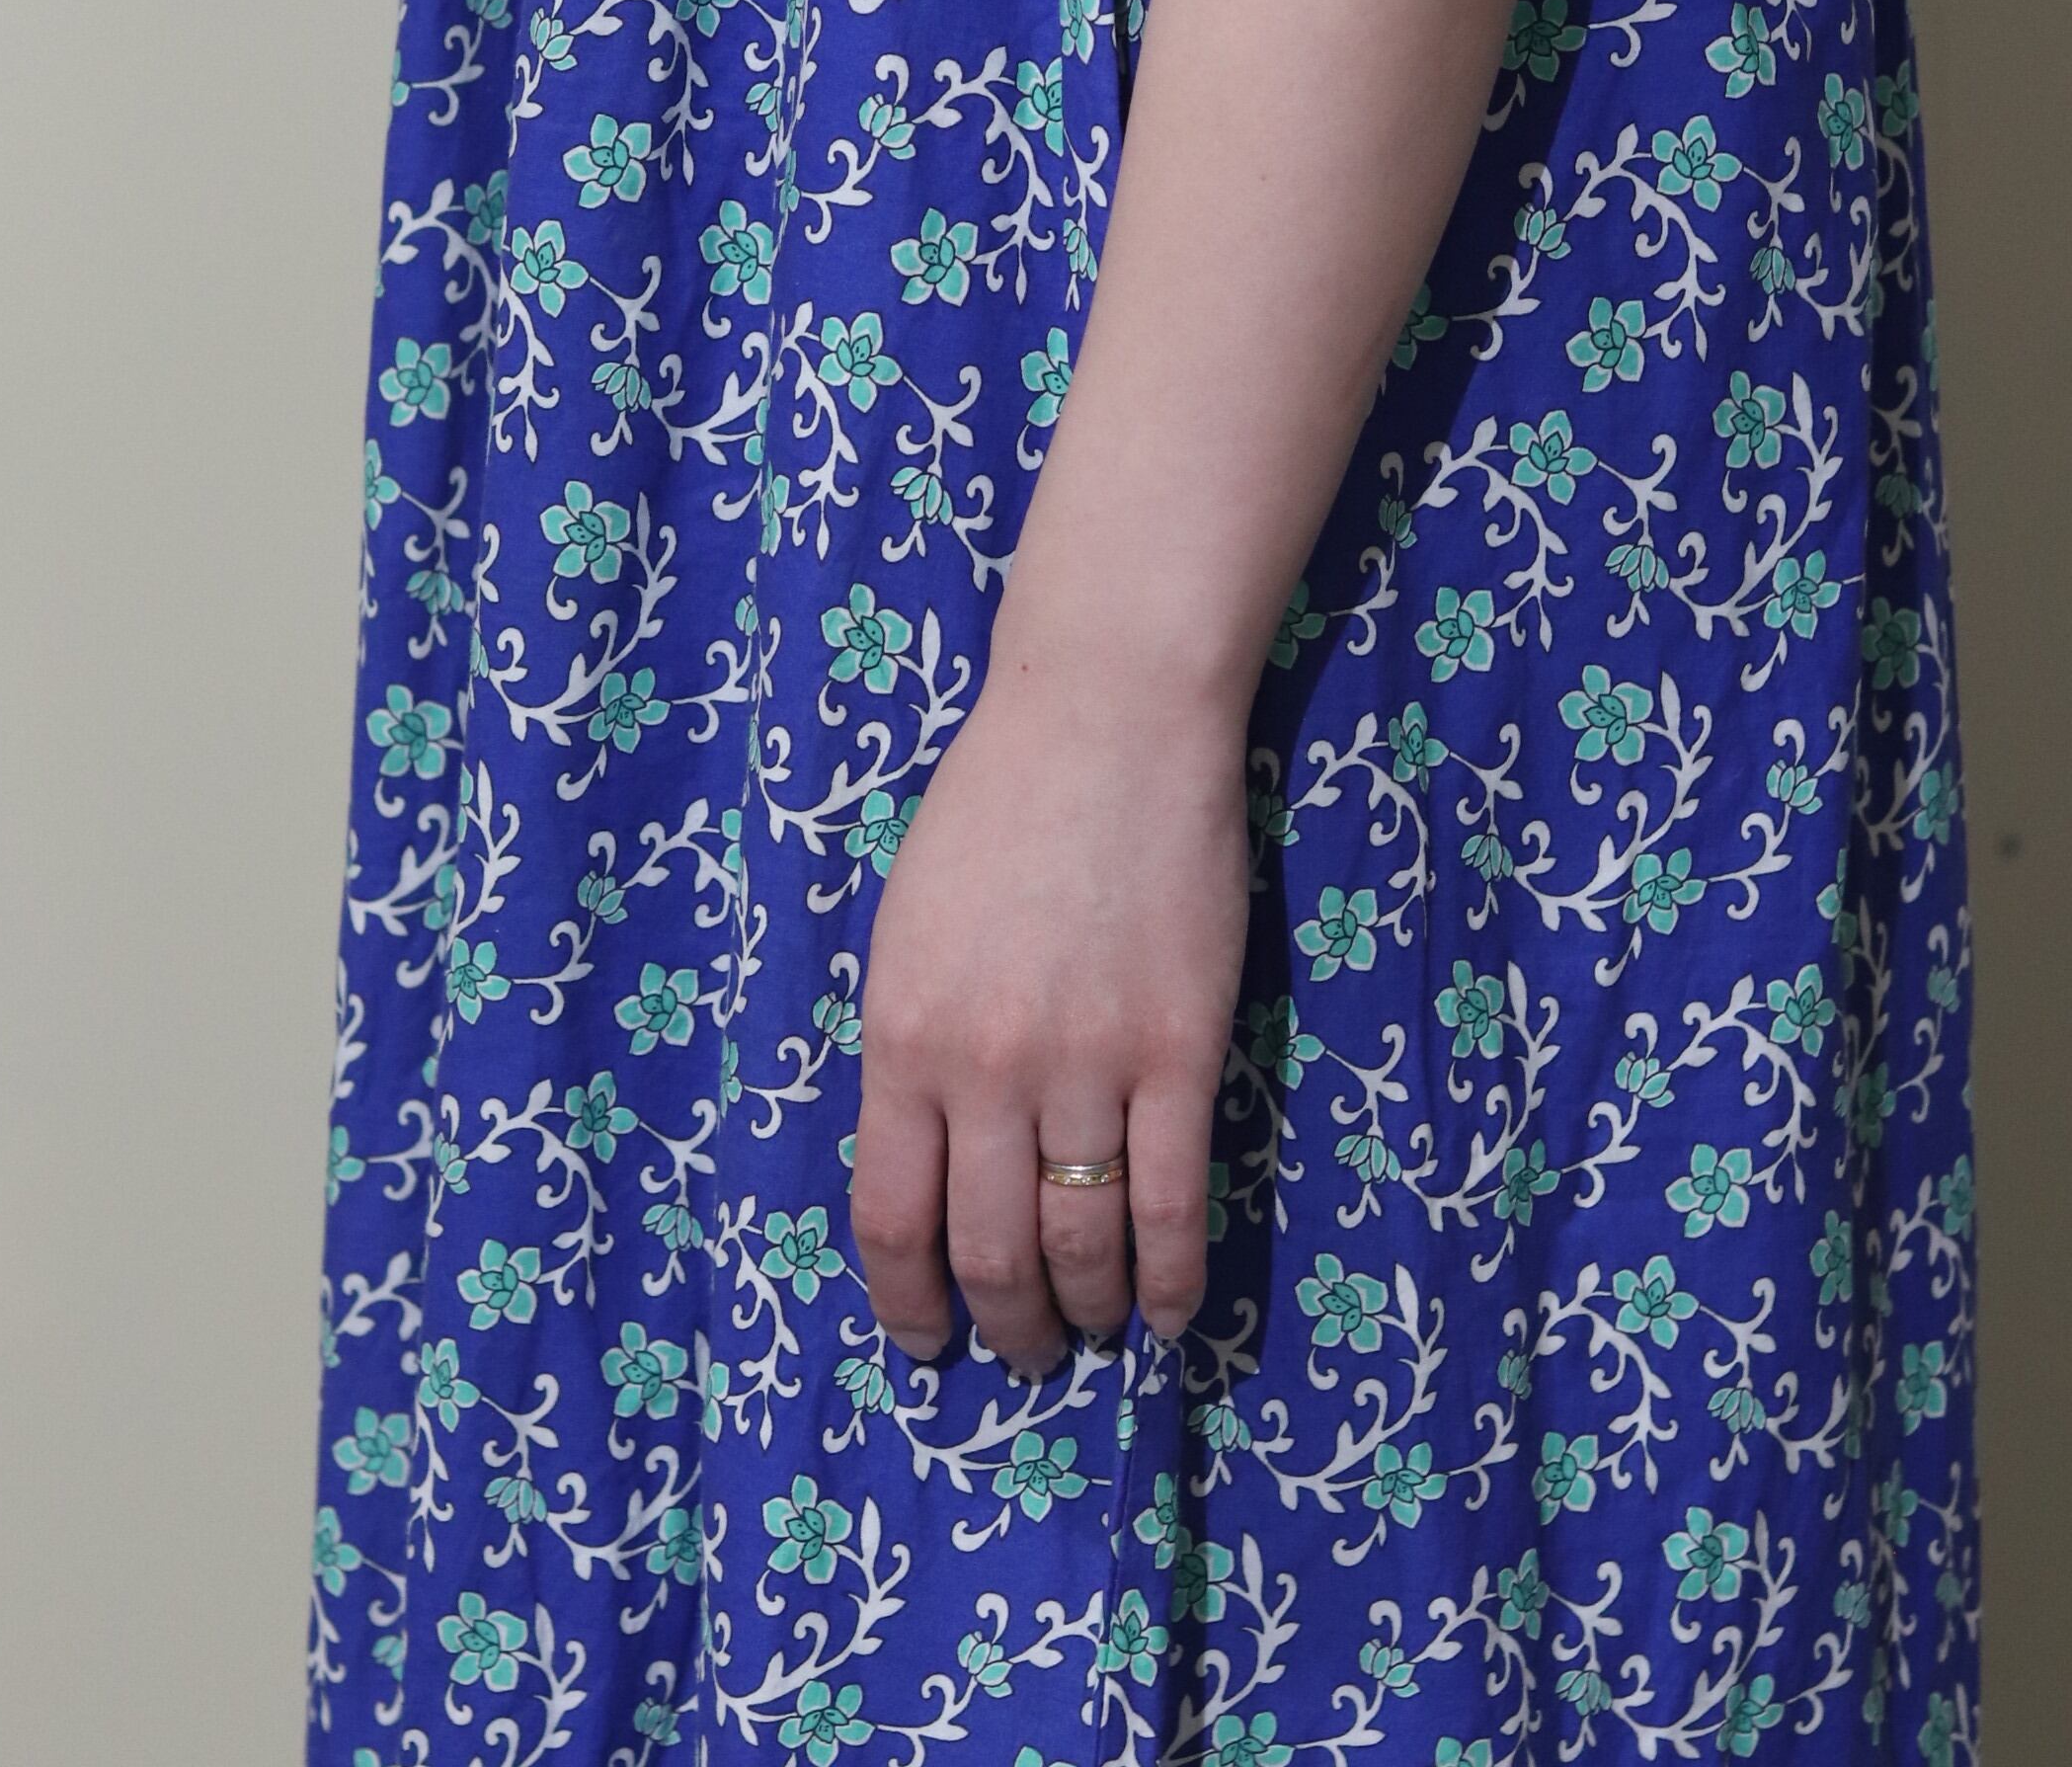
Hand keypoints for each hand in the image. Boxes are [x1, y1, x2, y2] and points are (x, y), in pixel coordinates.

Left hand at [851, 650, 1248, 1372]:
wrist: (1107, 718)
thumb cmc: (997, 807)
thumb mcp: (909, 929)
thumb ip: (913, 1046)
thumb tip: (933, 1163)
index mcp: (903, 1034)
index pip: (891, 1216)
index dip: (908, 1301)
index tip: (926, 1341)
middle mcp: (986, 1068)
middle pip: (988, 1249)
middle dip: (1003, 1326)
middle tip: (1022, 1354)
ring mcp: (1088, 1063)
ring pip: (1081, 1241)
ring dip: (1086, 1311)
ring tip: (1093, 1332)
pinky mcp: (1179, 1050)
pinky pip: (1173, 1201)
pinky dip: (1172, 1277)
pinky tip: (1170, 1311)